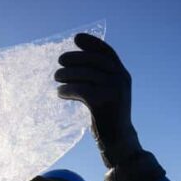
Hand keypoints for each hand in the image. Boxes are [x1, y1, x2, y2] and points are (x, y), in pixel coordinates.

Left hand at [55, 34, 140, 166]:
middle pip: (94, 60)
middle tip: (60, 61)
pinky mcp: (104, 102)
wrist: (118, 142)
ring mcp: (114, 90)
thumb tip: (75, 64)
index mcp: (123, 75)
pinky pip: (80, 89)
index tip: (76, 38)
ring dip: (67, 73)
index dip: (92, 43)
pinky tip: (60, 92)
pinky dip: (67, 89)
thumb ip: (100, 79)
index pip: (107, 52)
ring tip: (57, 77)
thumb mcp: (108, 94)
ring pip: (85, 74)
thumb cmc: (108, 118)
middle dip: (75, 58)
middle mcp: (121, 80)